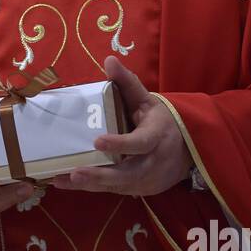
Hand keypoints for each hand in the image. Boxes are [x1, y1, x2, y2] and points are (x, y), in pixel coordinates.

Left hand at [50, 57, 190, 197]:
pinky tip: (68, 182)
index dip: (120, 143)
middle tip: (75, 172)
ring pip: (118, 185)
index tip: (97, 141)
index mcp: (156, 136)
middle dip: (101, 175)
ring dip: (90, 184)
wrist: (188, 149)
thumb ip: (127, 82)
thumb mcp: (147, 99)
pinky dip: (93, 187)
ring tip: (62, 180)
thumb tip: (109, 60)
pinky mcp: (141, 190)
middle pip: (128, 173)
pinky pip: (115, 190)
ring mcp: (149, 180)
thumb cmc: (161, 121)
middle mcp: (154, 161)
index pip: (140, 142)